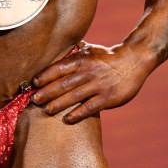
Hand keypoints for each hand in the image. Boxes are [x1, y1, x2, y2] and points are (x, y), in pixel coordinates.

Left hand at [30, 42, 150, 123]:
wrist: (134, 60)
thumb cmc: (107, 56)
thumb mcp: (90, 49)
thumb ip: (73, 53)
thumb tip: (55, 49)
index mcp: (81, 59)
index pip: (59, 67)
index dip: (45, 75)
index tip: (34, 83)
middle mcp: (88, 71)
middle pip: (63, 83)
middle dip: (47, 92)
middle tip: (34, 100)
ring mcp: (98, 85)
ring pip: (74, 96)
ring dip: (58, 103)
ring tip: (46, 110)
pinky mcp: (108, 97)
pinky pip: (90, 107)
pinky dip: (78, 113)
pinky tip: (68, 119)